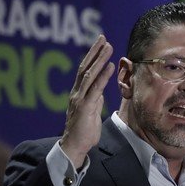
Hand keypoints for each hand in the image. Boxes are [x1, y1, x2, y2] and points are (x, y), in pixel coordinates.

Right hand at [60, 35, 115, 166]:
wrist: (75, 147)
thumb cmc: (84, 131)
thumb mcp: (91, 111)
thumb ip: (94, 99)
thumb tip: (99, 91)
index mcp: (78, 93)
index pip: (84, 70)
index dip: (92, 56)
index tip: (100, 43)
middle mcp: (77, 93)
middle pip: (85, 67)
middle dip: (94, 52)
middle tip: (103, 37)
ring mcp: (80, 99)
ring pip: (89, 74)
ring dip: (99, 59)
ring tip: (108, 46)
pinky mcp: (85, 107)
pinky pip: (95, 88)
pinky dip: (103, 76)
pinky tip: (110, 66)